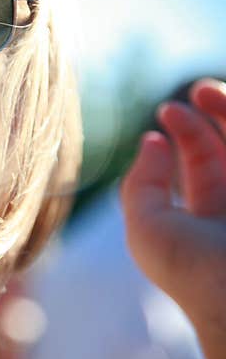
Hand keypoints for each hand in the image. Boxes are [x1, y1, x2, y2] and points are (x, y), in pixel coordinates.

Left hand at [121, 78, 225, 358]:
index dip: (185, 135)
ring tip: (204, 88)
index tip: (162, 116)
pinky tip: (221, 103)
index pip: (202, 166)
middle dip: (213, 114)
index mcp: (210, 220)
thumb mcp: (147, 229)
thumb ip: (141, 185)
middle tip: (193, 91)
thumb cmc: (192, 270)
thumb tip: (151, 139)